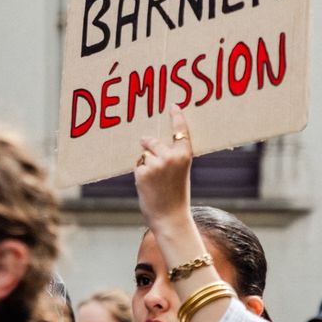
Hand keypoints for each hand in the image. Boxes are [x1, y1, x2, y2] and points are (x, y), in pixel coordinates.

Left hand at [134, 109, 193, 232]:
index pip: (181, 132)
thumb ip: (172, 157)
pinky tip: (149, 187)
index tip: (172, 105)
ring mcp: (156, 164)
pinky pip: (137, 167)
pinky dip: (140, 175)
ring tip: (155, 183)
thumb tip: (150, 144)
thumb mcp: (180, 172)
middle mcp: (171, 157)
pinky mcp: (142, 172)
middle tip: (155, 167)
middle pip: (152, 142)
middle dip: (148, 148)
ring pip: (143, 156)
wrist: (170, 217)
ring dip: (145, 166)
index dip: (176, 117)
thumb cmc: (176, 195)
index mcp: (184, 156)